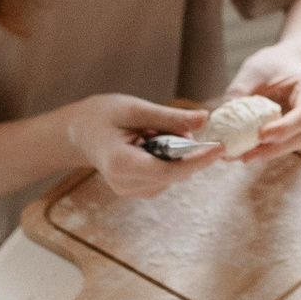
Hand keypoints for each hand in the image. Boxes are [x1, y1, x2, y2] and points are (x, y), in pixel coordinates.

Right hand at [67, 95, 217, 197]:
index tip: (220, 147)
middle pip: (174, 173)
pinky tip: (150, 143)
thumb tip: (204, 120)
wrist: (80, 133)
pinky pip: (167, 175)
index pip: (168, 170)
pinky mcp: (138, 190)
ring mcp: (131, 191)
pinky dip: (169, 158)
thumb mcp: (135, 108)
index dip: (197, 161)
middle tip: (176, 124)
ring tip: (151, 132)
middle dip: (186, 150)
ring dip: (176, 153)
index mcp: (121, 164)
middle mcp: (125, 184)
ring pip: (173, 174)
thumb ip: (169, 117)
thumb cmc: (103, 116)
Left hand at [225, 46, 300, 160]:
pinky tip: (250, 152)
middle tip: (246, 156)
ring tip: (244, 157)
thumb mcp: (255, 70)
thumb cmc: (274, 63)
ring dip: (271, 153)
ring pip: (296, 143)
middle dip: (274, 148)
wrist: (289, 63)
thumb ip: (240, 91)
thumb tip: (221, 117)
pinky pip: (290, 143)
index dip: (286, 127)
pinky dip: (271, 149)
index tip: (261, 135)